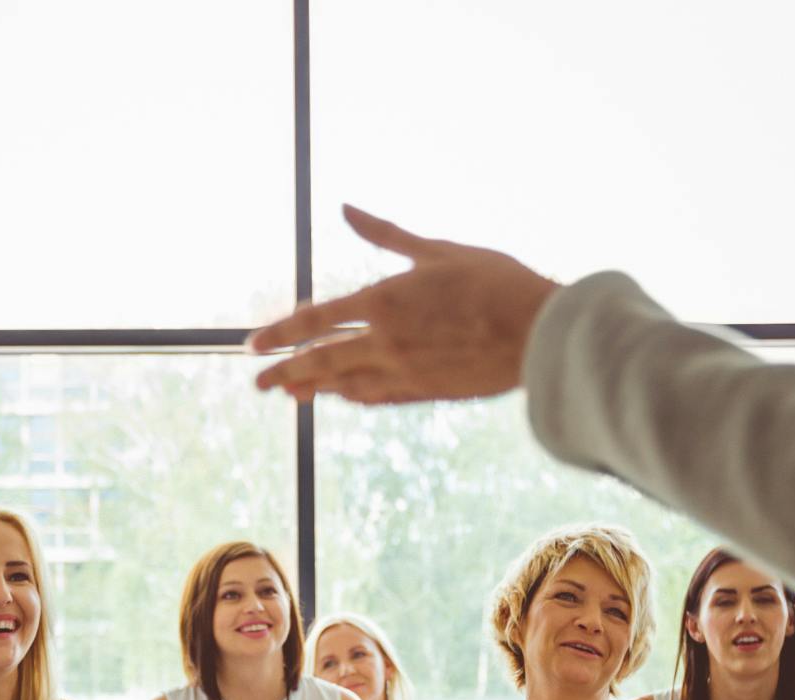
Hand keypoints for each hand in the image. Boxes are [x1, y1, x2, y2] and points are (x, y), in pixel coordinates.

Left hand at [248, 205, 560, 405]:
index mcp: (384, 302)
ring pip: (344, 384)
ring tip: (290, 392)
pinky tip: (343, 394)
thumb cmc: (496, 282)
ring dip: (314, 388)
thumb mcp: (438, 250)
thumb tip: (347, 208)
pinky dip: (354, 395)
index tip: (254, 343)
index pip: (315, 321)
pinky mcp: (425, 392)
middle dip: (284, 372)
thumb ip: (387, 235)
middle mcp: (386, 343)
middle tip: (257, 381)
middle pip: (320, 362)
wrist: (540, 334)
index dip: (280, 333)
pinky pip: (377, 397)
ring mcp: (404, 373)